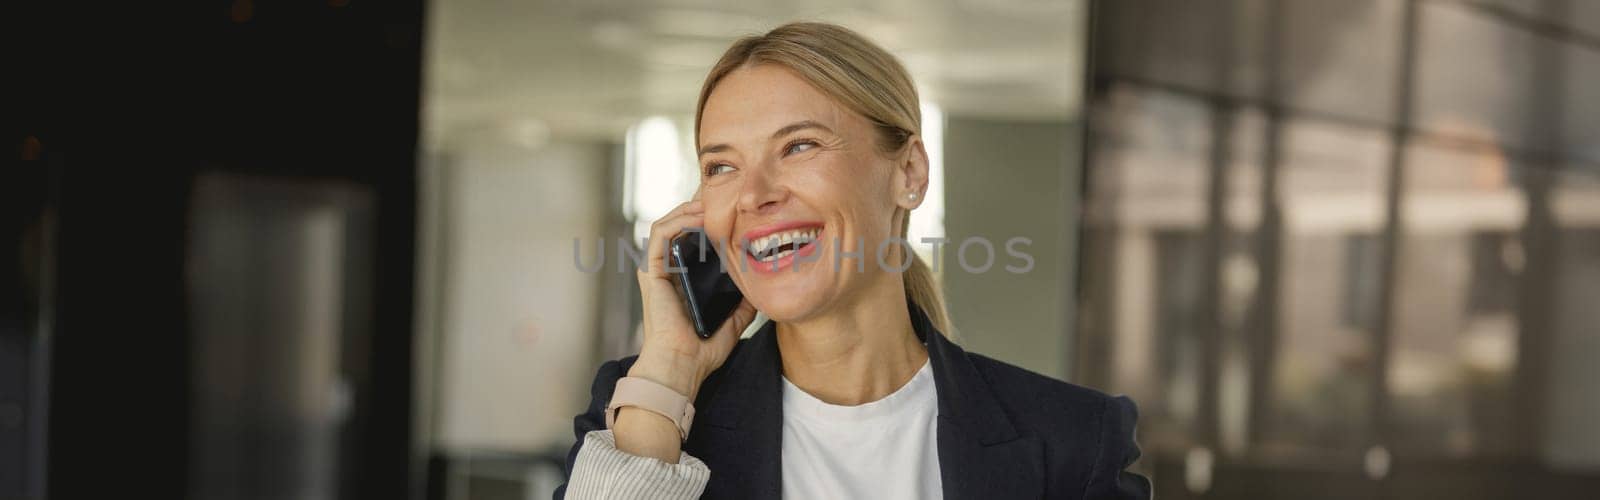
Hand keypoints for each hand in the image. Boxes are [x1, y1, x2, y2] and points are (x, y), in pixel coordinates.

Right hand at [629, 199, 756, 400]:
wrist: (681, 367)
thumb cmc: (702, 352)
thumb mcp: (733, 322)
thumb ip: (743, 305)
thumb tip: (759, 290)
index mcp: (683, 281)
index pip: (692, 241)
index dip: (708, 221)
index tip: (732, 210)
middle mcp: (667, 272)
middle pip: (679, 227)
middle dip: (700, 208)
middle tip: (724, 196)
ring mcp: (657, 270)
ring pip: (668, 224)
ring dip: (688, 208)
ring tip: (712, 201)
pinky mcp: (652, 271)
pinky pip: (659, 234)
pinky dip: (677, 219)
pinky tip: (698, 215)